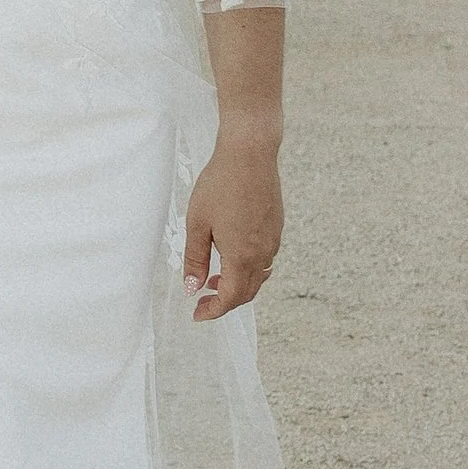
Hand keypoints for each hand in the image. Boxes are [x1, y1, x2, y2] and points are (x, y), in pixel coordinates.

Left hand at [182, 126, 282, 322]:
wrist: (250, 154)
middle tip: (202, 301)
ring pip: (258, 276)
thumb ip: (195, 259)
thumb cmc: (220, 184)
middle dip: (225, 301)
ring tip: (214, 279)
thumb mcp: (198, 223)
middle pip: (247, 292)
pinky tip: (231, 255)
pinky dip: (248, 268)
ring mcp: (273, 240)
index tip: (197, 314)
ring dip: (237, 285)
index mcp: (242, 256)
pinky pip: (264, 259)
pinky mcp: (276, 227)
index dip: (214, 311)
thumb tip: (192, 288)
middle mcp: (263, 253)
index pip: (231, 298)